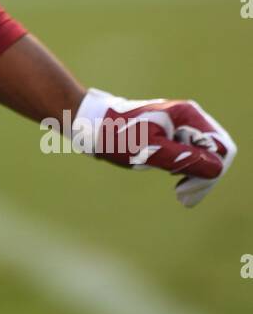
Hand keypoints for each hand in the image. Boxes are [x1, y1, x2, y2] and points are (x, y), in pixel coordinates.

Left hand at [74, 88, 235, 207]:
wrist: (92, 123)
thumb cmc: (117, 135)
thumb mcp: (150, 151)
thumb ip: (184, 158)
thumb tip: (216, 168)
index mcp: (188, 115)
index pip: (222, 149)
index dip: (212, 172)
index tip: (186, 189)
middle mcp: (189, 116)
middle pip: (216, 151)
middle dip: (205, 176)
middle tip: (183, 197)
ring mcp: (182, 123)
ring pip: (205, 153)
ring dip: (195, 174)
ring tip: (177, 190)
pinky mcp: (173, 131)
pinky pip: (191, 152)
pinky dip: (186, 167)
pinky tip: (172, 176)